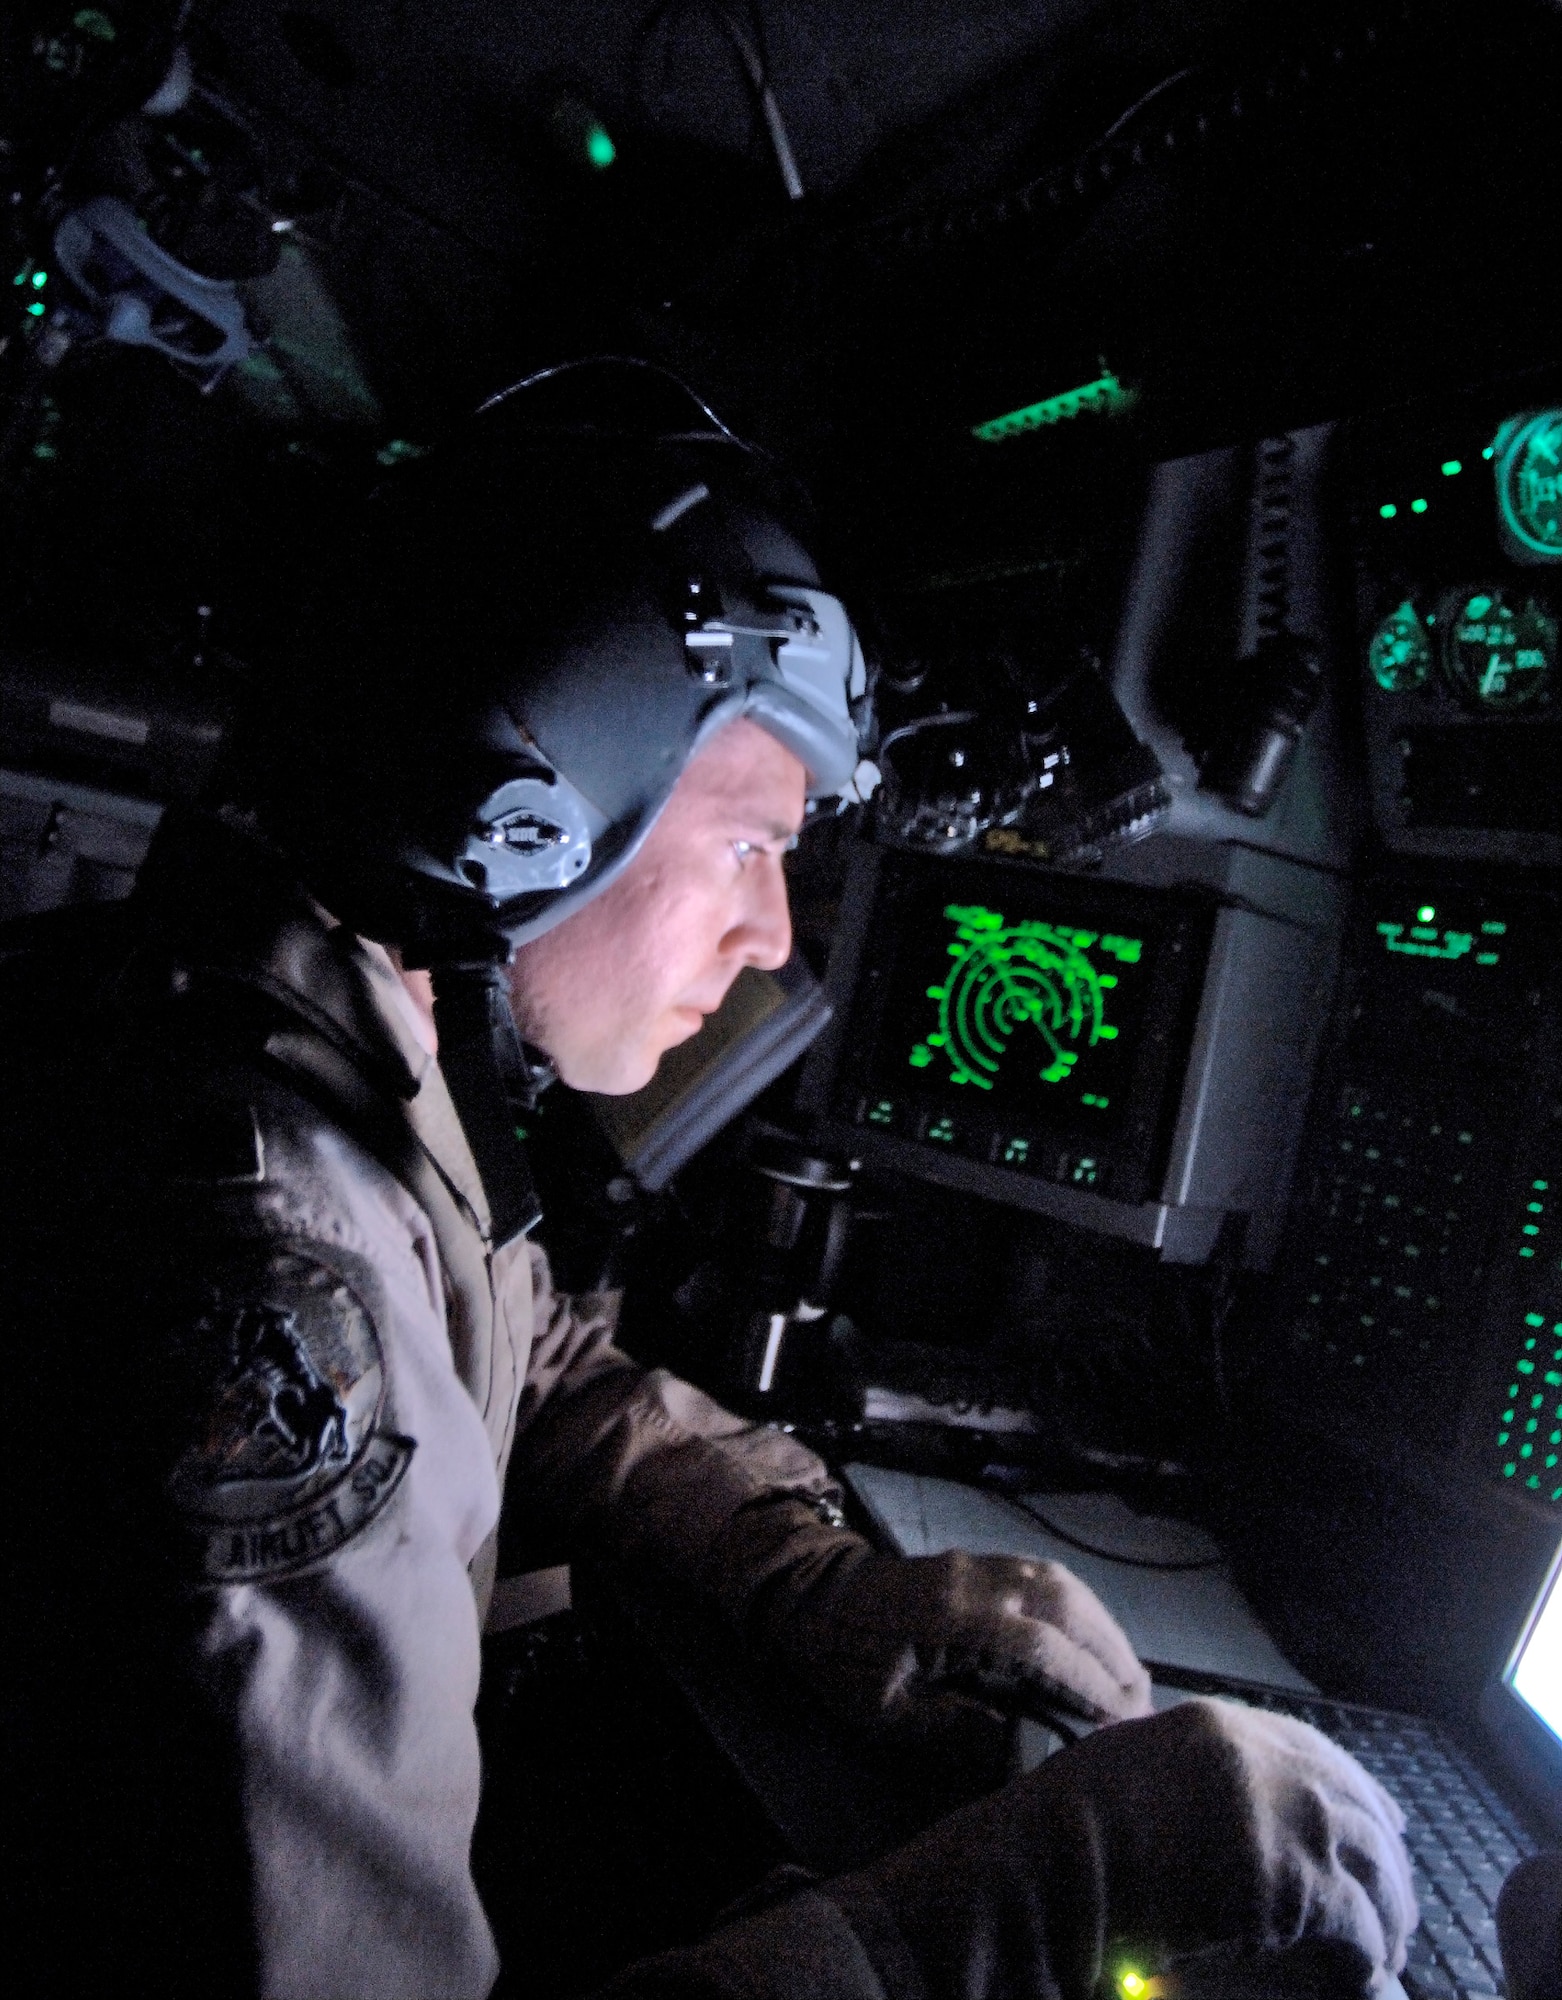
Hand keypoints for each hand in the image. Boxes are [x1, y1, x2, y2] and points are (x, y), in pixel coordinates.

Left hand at [765, 1544, 1152, 1747]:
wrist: (807, 1594)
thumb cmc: (840, 1660)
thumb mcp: (885, 1713)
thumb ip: (953, 1729)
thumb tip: (1020, 1746)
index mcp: (950, 1617)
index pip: (1038, 1646)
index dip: (1085, 1682)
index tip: (1120, 1719)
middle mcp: (974, 1579)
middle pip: (1064, 1604)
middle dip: (1109, 1650)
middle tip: (1142, 1699)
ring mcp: (976, 1563)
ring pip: (1058, 1582)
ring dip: (1100, 1624)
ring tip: (1127, 1671)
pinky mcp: (976, 1561)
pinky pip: (1041, 1574)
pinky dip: (1077, 1606)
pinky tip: (1091, 1637)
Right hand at [847, 1697, 1417, 1999]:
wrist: (1046, 1872)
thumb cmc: (1062, 1833)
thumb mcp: (1125, 1772)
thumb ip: (1182, 1778)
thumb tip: (1223, 1812)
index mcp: (1216, 1728)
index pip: (1317, 1750)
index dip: (1359, 1790)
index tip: (1383, 1823)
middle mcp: (1261, 1760)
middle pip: (1356, 1804)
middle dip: (1385, 1858)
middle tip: (1396, 1903)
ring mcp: (1281, 1817)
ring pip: (1372, 1865)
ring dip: (1387, 1913)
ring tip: (1386, 1952)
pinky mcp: (1293, 1884)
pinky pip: (1358, 1923)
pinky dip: (1369, 1953)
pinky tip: (1364, 1976)